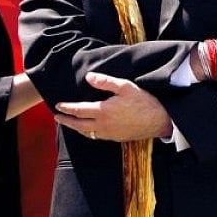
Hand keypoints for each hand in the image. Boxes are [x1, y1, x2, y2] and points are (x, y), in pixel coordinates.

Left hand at [54, 72, 171, 141]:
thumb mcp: (125, 86)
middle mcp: (104, 125)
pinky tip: (88, 130)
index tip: (58, 106)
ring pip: (87, 133)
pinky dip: (88, 133)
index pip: (79, 110)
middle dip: (66, 121)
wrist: (159, 120)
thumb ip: (105, 82)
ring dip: (76, 128)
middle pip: (79, 125)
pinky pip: (96, 137)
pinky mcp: (116, 138)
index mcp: (103, 111)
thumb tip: (89, 77)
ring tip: (70, 124)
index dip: (67, 108)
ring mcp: (110, 134)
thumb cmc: (144, 101)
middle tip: (57, 118)